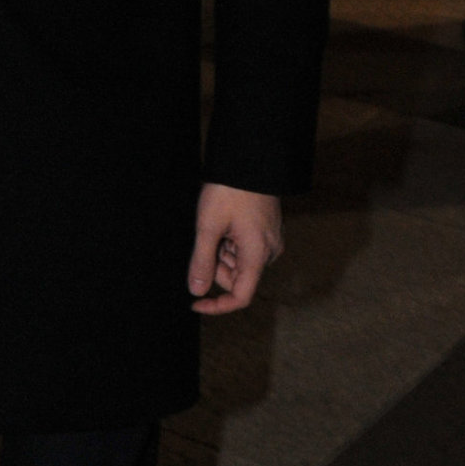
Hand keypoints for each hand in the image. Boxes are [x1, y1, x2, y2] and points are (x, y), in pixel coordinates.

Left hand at [187, 183, 281, 315]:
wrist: (248, 160)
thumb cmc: (229, 191)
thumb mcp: (208, 226)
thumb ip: (201, 261)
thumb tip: (196, 290)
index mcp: (258, 255)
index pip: (241, 296)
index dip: (218, 305)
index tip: (195, 302)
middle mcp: (268, 252)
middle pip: (237, 277)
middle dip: (215, 266)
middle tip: (205, 238)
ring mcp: (269, 241)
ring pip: (238, 262)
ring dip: (220, 251)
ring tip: (216, 223)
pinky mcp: (265, 231)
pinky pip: (244, 248)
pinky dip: (228, 242)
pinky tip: (224, 221)